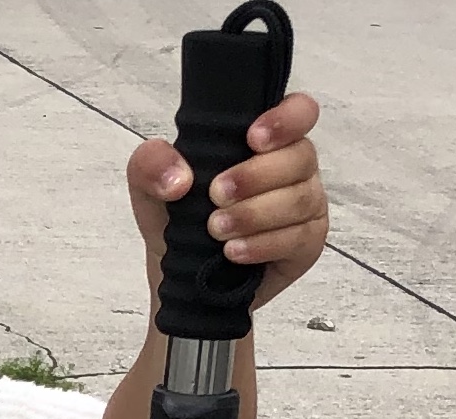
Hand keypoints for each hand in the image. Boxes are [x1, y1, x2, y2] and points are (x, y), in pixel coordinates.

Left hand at [126, 93, 327, 310]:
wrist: (182, 272)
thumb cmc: (177, 215)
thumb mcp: (149, 183)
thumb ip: (151, 162)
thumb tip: (179, 179)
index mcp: (267, 137)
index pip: (300, 110)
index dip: (286, 119)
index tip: (252, 138)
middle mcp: (294, 166)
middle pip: (301, 156)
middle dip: (256, 176)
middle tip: (216, 195)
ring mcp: (306, 205)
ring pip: (299, 199)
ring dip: (255, 214)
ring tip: (217, 230)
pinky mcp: (306, 244)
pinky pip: (299, 239)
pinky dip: (263, 245)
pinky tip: (234, 252)